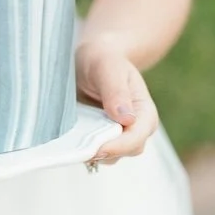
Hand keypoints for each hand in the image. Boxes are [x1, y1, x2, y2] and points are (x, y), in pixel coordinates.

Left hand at [75, 41, 159, 164]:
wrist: (91, 58)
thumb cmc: (103, 59)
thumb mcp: (108, 68)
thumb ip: (116, 91)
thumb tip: (126, 119)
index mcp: (144, 112)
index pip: (137, 138)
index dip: (119, 146)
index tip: (98, 148)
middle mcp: (134, 128)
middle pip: (125, 152)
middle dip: (105, 152)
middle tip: (80, 146)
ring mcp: (117, 135)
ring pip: (108, 156)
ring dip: (92, 152)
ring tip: (72, 140)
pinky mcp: (100, 138)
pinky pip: (93, 152)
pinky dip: (82, 149)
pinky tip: (69, 139)